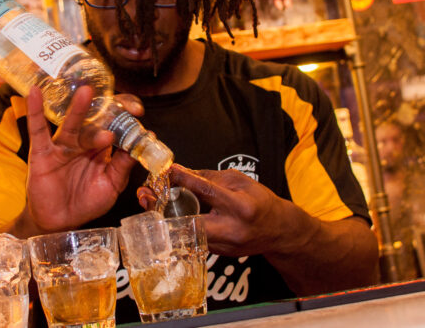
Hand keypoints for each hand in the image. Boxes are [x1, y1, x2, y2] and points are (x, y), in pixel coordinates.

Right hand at [22, 85, 140, 232]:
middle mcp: (82, 141)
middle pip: (95, 119)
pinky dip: (35, 112)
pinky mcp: (41, 152)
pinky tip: (35, 93)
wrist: (60, 222)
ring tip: (86, 93)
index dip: (125, 116)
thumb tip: (147, 140)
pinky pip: (37, 130)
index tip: (137, 111)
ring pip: (72, 125)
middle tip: (123, 105)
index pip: (114, 123)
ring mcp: (62, 145)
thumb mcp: (112, 184)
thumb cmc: (86, 201)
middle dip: (108, 110)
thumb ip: (124, 164)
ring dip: (79, 108)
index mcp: (101, 147)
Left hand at [138, 164, 278, 256]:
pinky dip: (179, 225)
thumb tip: (182, 173)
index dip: (183, 179)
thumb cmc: (260, 202)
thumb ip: (210, 178)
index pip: (206, 191)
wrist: (278, 231)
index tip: (166, 170)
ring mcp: (224, 245)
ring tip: (150, 202)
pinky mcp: (217, 253)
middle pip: (189, 220)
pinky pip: (193, 237)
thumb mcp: (240, 181)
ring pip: (187, 231)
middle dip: (164, 208)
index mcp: (240, 207)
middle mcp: (231, 229)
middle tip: (145, 195)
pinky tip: (167, 214)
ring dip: (166, 216)